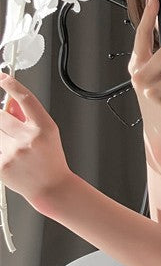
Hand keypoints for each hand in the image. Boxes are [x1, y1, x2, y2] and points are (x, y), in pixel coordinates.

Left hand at [0, 73, 72, 205]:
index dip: (11, 85)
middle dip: (2, 119)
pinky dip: (0, 149)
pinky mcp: (1, 164)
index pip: (26, 99)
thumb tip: (9, 102)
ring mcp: (14, 152)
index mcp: (45, 129)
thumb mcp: (48, 135)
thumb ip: (29, 117)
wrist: (51, 188)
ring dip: (1, 137)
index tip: (2, 78)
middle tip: (11, 129)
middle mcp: (30, 139)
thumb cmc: (50, 161)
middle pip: (1, 115)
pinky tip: (11, 159)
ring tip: (14, 149)